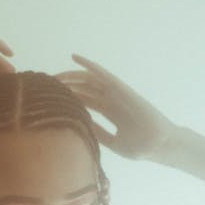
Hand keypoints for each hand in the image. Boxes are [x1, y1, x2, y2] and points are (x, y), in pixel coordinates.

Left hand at [55, 54, 175, 159]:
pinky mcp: (121, 89)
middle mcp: (112, 99)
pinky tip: (75, 57)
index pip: (85, 100)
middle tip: (45, 87)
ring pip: (89, 80)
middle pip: (84, 88)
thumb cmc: (140, 146)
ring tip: (54, 76)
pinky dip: (89, 64)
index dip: (69, 97)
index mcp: (111, 111)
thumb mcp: (113, 141)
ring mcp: (116, 93)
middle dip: (65, 86)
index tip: (50, 99)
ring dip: (71, 76)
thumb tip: (80, 127)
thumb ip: (98, 132)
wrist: (159, 146)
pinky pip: (103, 74)